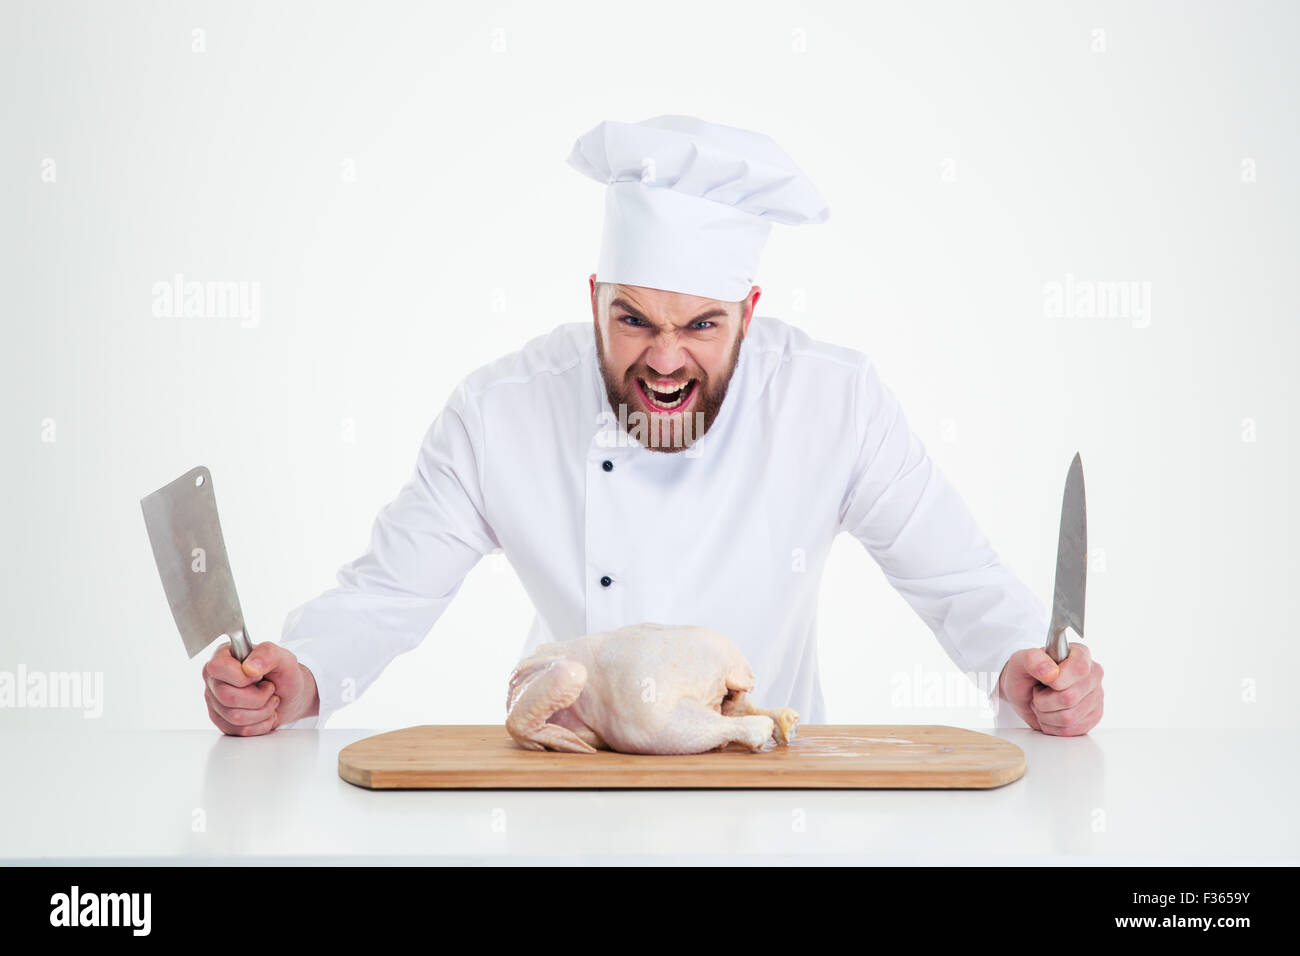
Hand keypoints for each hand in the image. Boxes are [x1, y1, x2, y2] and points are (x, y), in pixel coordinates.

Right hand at [202, 641, 318, 735]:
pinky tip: (264, 713)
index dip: (242, 676)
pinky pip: (239, 731)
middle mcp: (215, 679)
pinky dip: (260, 724)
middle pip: (227, 697)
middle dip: (258, 697)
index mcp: (223, 656)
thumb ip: (268, 653)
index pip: (217, 668)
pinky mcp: (222, 721)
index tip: (259, 676)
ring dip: (262, 711)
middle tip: (269, 689)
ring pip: (235, 717)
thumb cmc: (284, 675)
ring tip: (268, 700)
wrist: (291, 696)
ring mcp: (215, 702)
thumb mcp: (284, 657)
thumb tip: (250, 667)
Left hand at [997, 641, 1103, 735]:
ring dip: (1045, 714)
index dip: (1056, 680)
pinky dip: (1051, 726)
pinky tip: (1049, 714)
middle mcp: (1093, 675)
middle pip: (1070, 698)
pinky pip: (1070, 730)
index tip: (1044, 680)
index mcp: (1080, 654)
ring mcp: (1096, 697)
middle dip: (1043, 700)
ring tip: (1042, 704)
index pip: (1079, 669)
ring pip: (1069, 717)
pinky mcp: (1093, 717)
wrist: (1024, 694)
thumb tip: (1049, 672)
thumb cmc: (1024, 675)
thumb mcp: (1019, 661)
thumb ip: (1031, 660)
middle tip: (1038, 693)